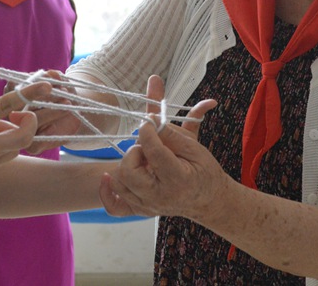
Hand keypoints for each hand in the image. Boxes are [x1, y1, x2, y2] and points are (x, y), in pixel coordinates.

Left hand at [99, 75, 219, 220]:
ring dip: (126, 165)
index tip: (150, 119)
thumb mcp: (194, 146)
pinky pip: (114, 206)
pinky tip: (108, 176)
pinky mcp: (139, 210)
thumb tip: (152, 106)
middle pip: (128, 170)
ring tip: (143, 160)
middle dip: (135, 150)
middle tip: (149, 146)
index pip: (153, 150)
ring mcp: (147, 206)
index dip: (147, 129)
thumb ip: (171, 128)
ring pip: (119, 182)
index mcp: (178, 179)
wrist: (210, 200)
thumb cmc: (204, 171)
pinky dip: (107, 191)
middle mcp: (160, 196)